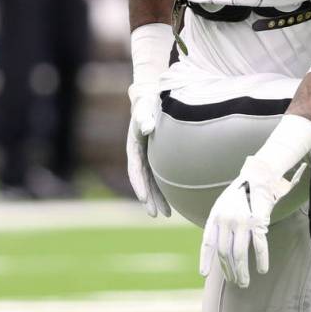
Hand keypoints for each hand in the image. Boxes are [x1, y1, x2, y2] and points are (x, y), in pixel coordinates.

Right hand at [126, 84, 170, 218]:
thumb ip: (145, 116)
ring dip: (158, 198)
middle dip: (148, 198)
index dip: (139, 184)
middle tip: (155, 215)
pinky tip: (176, 200)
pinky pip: (162, 176)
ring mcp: (150, 157)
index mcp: (134, 146)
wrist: (154, 96)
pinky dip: (167, 189)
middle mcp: (140, 155)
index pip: (135, 170)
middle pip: (143, 181)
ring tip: (167, 215)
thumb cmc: (149, 101)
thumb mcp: (145, 107)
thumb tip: (148, 127)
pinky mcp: (159, 157)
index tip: (143, 198)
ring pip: (153, 182)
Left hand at [200, 155, 303, 286]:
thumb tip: (216, 249)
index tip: (204, 274)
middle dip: (228, 270)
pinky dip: (261, 260)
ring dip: (241, 271)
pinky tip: (261, 270)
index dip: (205, 259)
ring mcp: (242, 221)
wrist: (257, 178)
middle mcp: (226, 220)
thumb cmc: (239, 195)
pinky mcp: (258, 222)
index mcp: (215, 216)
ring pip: (239, 253)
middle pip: (224, 252)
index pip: (207, 242)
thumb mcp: (221, 206)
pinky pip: (259, 246)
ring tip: (243, 282)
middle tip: (234, 281)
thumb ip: (218, 225)